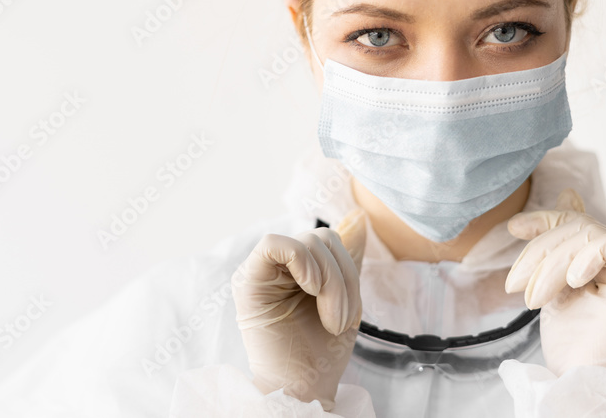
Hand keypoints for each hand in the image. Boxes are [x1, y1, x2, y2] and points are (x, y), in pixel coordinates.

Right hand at [232, 208, 366, 410]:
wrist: (305, 388)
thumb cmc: (322, 352)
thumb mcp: (346, 300)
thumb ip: (348, 259)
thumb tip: (358, 217)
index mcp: (301, 269)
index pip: (329, 239)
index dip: (348, 267)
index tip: (352, 311)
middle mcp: (279, 267)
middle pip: (321, 237)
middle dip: (342, 278)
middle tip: (340, 321)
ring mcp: (262, 272)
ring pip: (305, 242)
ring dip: (330, 282)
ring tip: (331, 320)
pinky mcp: (247, 281)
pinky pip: (272, 244)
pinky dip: (301, 262)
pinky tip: (310, 289)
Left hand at [504, 188, 605, 377]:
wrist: (583, 373)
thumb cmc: (572, 339)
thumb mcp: (555, 281)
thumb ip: (560, 244)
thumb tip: (568, 194)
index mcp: (603, 261)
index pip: (575, 224)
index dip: (544, 221)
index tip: (515, 228)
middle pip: (577, 229)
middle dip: (541, 252)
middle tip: (517, 283)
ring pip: (589, 235)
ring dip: (553, 265)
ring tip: (535, 297)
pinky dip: (586, 257)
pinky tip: (573, 281)